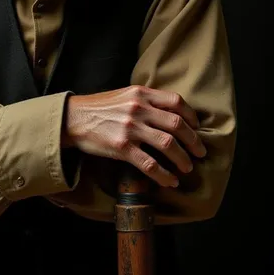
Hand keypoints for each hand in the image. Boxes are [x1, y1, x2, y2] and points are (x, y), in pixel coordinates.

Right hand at [62, 85, 206, 187]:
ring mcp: (131, 128)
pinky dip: (165, 175)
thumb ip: (145, 100)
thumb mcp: (124, 95)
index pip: (176, 101)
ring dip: (183, 159)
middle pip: (177, 124)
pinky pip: (150, 164)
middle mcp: (138, 108)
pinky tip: (171, 181)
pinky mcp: (122, 147)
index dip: (191, 116)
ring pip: (168, 145)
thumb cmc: (98, 108)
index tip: (196, 128)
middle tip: (200, 152)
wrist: (73, 118)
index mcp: (140, 93)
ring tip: (187, 168)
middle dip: (193, 141)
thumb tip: (169, 112)